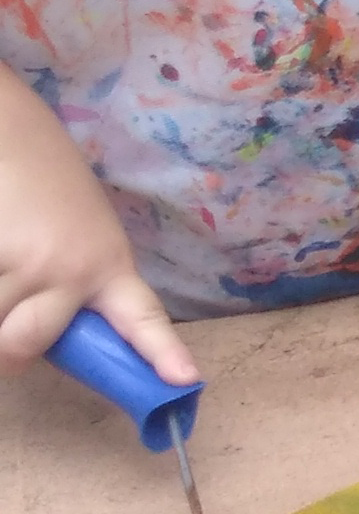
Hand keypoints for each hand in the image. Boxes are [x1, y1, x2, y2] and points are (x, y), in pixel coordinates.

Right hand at [0, 73, 193, 380]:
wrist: (8, 132)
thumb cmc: (44, 188)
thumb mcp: (80, 237)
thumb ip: (77, 288)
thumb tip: (40, 344)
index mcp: (108, 266)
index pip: (142, 319)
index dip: (161, 353)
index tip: (186, 381)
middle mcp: (70, 270)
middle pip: (22, 347)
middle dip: (2, 350)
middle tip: (5, 323)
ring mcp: (23, 262)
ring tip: (2, 266)